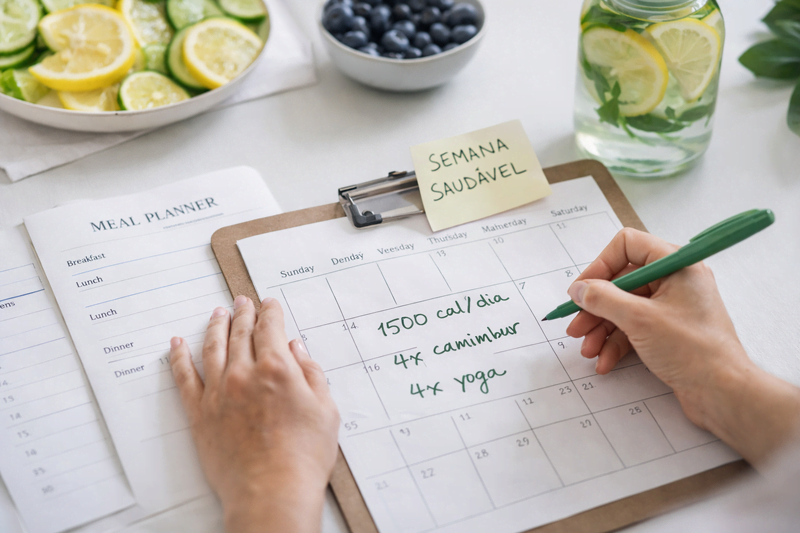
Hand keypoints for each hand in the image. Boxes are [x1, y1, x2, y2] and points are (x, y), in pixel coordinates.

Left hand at [169, 296, 339, 532]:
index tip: (270, 304)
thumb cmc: (304, 457)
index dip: (271, 312)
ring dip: (215, 327)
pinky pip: (184, 378)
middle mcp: (244, 374)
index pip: (270, 328)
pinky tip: (177, 344)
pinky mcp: (200, 414)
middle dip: (243, 313)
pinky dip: (178, 357)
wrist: (272, 493)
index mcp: (277, 369)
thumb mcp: (325, 410)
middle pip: (241, 333)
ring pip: (212, 348)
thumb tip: (297, 349)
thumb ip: (311, 374)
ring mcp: (219, 393)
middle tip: (242, 302)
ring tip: (217, 314)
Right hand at [564, 228, 747, 427]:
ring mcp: (673, 306)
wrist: (724, 393)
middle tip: (576, 326)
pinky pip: (635, 327)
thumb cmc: (693, 351)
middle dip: (596, 307)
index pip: (628, 246)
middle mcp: (676, 280)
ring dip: (602, 329)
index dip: (600, 266)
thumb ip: (602, 299)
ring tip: (588, 349)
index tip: (582, 290)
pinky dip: (617, 343)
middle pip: (622, 281)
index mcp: (676, 265)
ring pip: (625, 307)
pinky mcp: (670, 330)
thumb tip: (578, 288)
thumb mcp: (639, 319)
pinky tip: (605, 361)